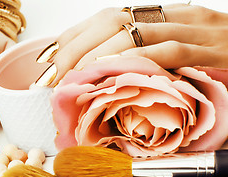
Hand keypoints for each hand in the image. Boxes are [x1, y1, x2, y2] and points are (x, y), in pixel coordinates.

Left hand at [36, 4, 227, 85]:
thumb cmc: (220, 55)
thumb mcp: (178, 53)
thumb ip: (146, 60)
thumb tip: (109, 78)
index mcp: (161, 16)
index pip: (107, 18)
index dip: (73, 36)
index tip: (47, 56)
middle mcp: (173, 16)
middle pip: (111, 21)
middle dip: (74, 48)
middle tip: (49, 74)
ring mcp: (193, 29)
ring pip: (134, 32)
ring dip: (96, 56)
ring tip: (71, 78)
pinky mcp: (211, 48)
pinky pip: (168, 50)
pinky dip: (136, 61)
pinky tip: (112, 73)